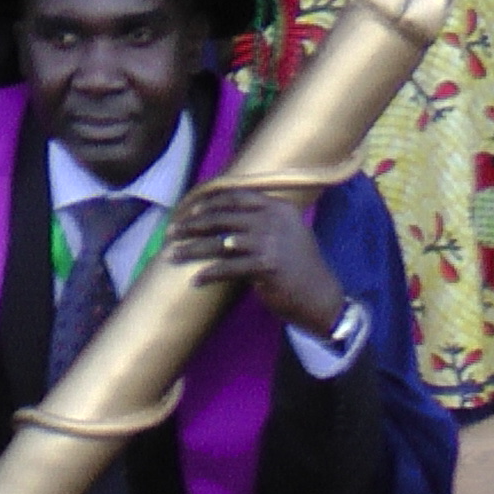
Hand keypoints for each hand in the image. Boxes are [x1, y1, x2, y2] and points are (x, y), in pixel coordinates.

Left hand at [166, 180, 347, 336]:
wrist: (321, 297)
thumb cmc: (300, 268)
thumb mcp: (288, 233)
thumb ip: (264, 221)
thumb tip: (226, 219)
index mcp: (279, 208)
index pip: (237, 197)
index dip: (210, 203)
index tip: (190, 210)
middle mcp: (274, 220)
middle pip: (223, 217)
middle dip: (193, 224)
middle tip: (172, 231)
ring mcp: (270, 242)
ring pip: (220, 243)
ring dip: (192, 249)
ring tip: (172, 254)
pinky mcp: (266, 266)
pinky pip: (228, 268)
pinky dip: (209, 274)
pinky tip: (195, 280)